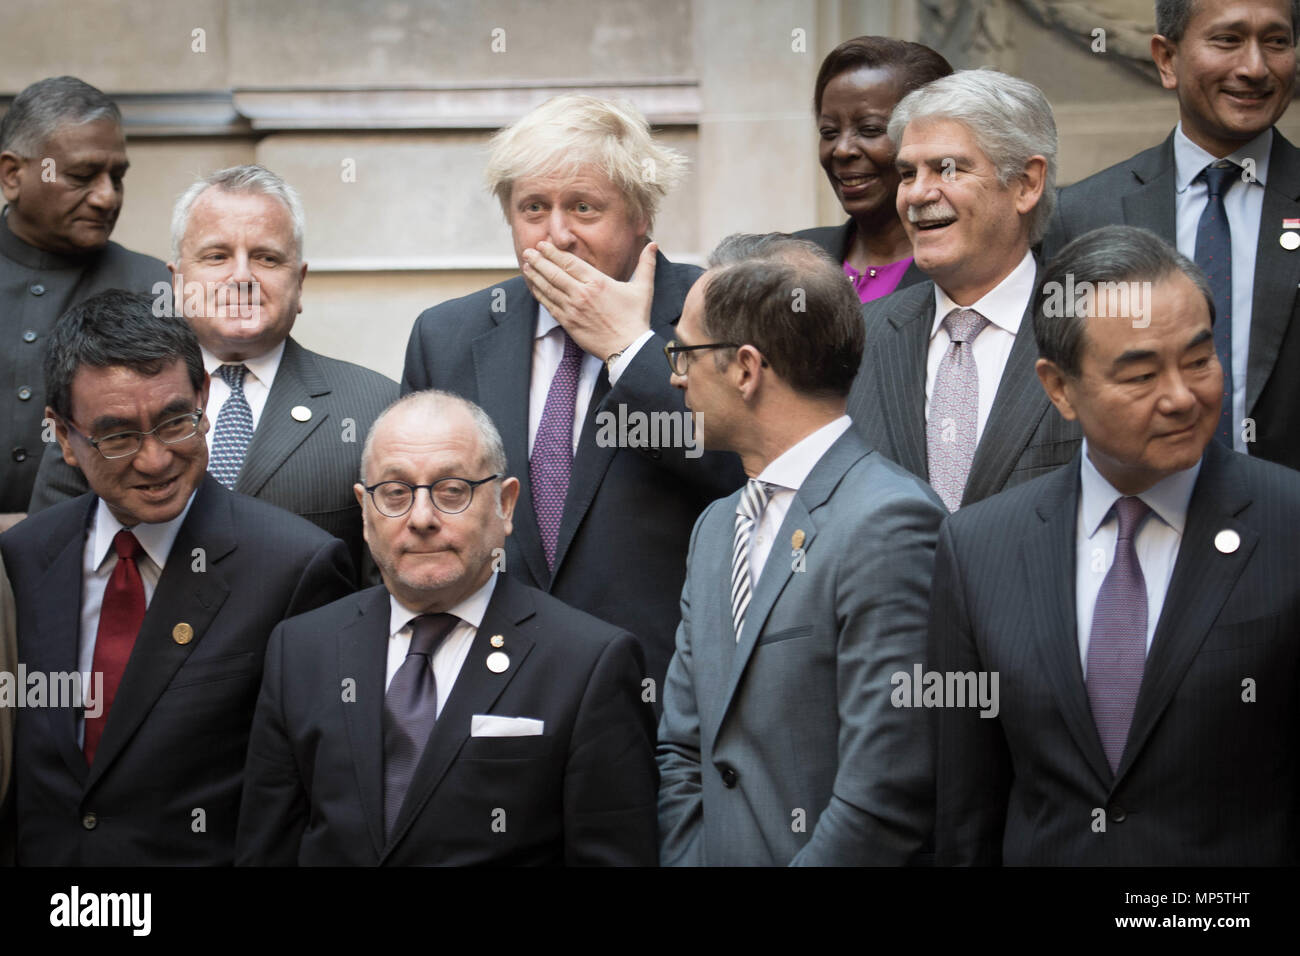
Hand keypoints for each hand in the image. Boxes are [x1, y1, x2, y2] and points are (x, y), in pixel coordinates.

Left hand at [521, 240, 656, 359]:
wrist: (628, 348)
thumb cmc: (636, 318)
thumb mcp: (643, 289)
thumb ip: (646, 265)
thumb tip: (654, 245)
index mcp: (597, 282)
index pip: (569, 263)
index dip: (553, 252)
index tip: (542, 244)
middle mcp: (581, 294)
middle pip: (554, 273)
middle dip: (539, 260)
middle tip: (528, 251)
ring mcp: (572, 309)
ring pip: (548, 288)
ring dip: (535, 275)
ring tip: (526, 265)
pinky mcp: (568, 323)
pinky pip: (549, 306)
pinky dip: (539, 294)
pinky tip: (533, 286)